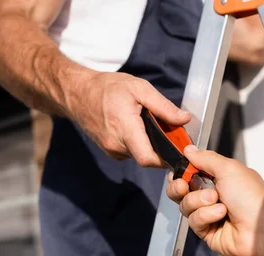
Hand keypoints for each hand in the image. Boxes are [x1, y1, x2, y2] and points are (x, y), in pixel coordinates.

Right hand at [67, 72, 190, 166]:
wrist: (78, 93)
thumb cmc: (108, 88)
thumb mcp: (140, 89)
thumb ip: (163, 106)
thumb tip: (184, 119)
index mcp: (125, 129)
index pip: (148, 159)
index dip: (165, 158)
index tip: (175, 148)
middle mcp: (116, 145)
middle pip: (147, 157)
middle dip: (159, 147)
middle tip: (165, 129)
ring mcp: (111, 150)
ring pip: (139, 154)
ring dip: (148, 143)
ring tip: (146, 123)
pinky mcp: (109, 151)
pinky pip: (130, 152)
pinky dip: (137, 143)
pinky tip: (135, 127)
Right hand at [167, 146, 263, 255]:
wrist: (260, 227)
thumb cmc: (252, 198)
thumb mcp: (228, 168)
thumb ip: (205, 158)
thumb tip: (190, 150)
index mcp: (219, 177)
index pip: (190, 171)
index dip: (181, 171)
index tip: (180, 170)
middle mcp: (213, 195)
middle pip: (181, 190)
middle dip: (179, 186)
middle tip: (184, 185)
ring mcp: (209, 213)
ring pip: (185, 205)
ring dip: (199, 201)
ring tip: (216, 200)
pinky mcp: (207, 231)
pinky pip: (193, 221)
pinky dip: (206, 215)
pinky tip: (220, 215)